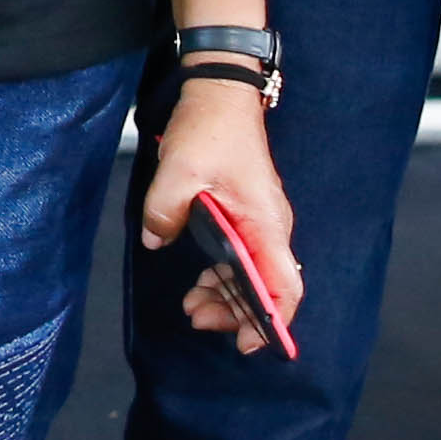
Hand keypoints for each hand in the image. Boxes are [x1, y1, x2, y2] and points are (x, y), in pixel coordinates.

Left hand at [136, 78, 299, 350]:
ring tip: (193, 307)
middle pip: (267, 288)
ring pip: (253, 276)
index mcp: (264, 223)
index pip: (284, 285)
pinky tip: (200, 284)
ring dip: (227, 296)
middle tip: (197, 319)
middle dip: (237, 313)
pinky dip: (224, 277)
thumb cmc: (210, 130)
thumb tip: (155, 239)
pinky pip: (243, 259)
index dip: (272, 320)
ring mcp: (260, 223)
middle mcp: (270, 228)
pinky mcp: (248, 217)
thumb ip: (163, 212)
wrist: (221, 96)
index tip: (250, 343)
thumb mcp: (177, 171)